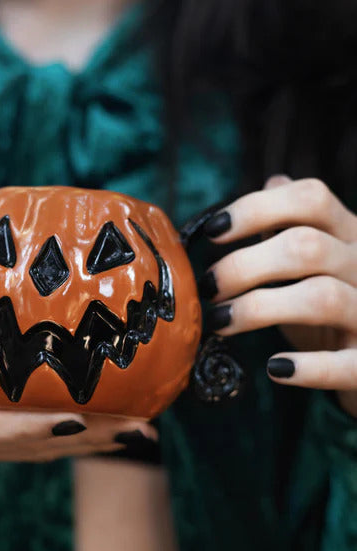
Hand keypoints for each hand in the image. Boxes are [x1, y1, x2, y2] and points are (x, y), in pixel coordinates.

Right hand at [0, 242, 156, 471]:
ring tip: (139, 430)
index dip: (35, 428)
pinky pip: (17, 446)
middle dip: (88, 440)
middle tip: (144, 427)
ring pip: (28, 454)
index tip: (84, 419)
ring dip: (85, 445)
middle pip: (26, 449)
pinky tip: (96, 426)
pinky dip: (61, 438)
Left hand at [199, 177, 356, 417]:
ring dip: (260, 308)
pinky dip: (307, 368)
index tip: (213, 231)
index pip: (311, 198)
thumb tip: (272, 181)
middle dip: (245, 265)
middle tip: (208, 287)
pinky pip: (344, 364)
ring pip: (322, 297)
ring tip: (221, 323)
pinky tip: (275, 369)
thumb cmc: (335, 310)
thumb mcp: (319, 263)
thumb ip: (294, 226)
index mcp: (348, 234)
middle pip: (306, 246)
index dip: (257, 208)